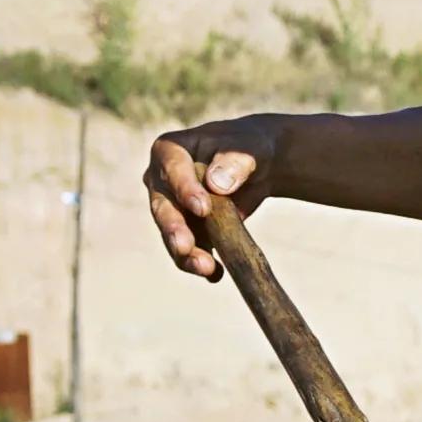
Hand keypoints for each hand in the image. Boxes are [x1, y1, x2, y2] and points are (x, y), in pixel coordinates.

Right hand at [143, 117, 301, 280]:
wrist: (259, 166)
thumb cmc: (249, 147)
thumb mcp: (249, 148)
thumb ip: (234, 162)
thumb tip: (217, 184)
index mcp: (170, 150)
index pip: (172, 170)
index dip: (184, 190)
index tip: (202, 209)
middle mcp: (162, 180)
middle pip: (162, 207)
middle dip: (173, 229)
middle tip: (184, 247)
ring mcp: (172, 207)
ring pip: (172, 234)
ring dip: (187, 255)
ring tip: (207, 268)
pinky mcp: (187, 230)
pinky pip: (190, 251)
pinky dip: (203, 264)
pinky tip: (216, 274)